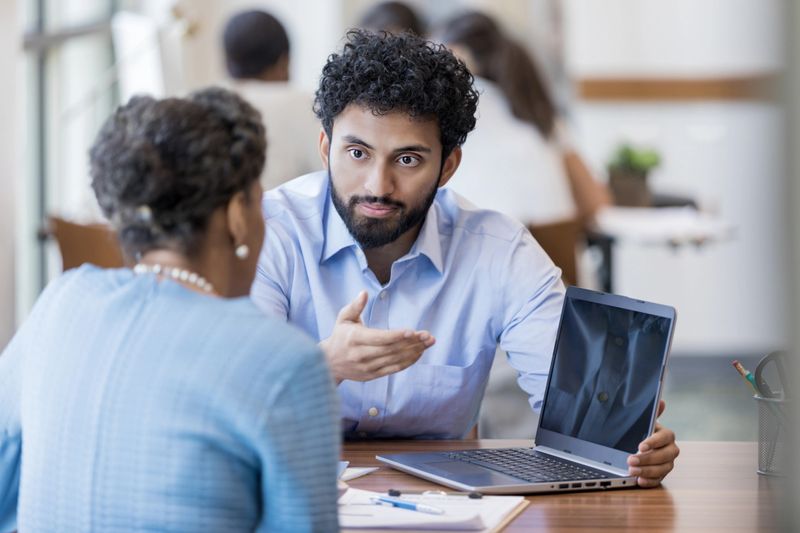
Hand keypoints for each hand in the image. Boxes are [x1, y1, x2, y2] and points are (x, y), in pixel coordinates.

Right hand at [319, 291, 434, 383]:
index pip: (379, 338)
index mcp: (354, 339)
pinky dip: (408, 362)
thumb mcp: (343, 318)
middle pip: (391, 349)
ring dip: (414, 351)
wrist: (329, 364)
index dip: (396, 335)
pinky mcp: (372, 375)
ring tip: (428, 342)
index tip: (412, 331)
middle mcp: (361, 355)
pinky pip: (394, 369)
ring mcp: (367, 367)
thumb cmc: (340, 336)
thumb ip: (355, 306)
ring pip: (395, 360)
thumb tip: (364, 293)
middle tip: (428, 335)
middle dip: (412, 342)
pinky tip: (419, 353)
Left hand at [627, 400, 679, 487]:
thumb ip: (653, 413)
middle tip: (630, 460)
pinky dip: (649, 481)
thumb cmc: (644, 432)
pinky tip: (639, 481)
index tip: (641, 446)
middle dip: (647, 459)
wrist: (642, 445)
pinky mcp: (662, 474)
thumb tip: (661, 401)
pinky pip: (658, 480)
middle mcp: (671, 450)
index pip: (665, 438)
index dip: (653, 442)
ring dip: (647, 471)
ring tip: (632, 471)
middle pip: (665, 456)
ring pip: (662, 469)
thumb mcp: (645, 422)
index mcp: (667, 435)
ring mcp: (667, 463)